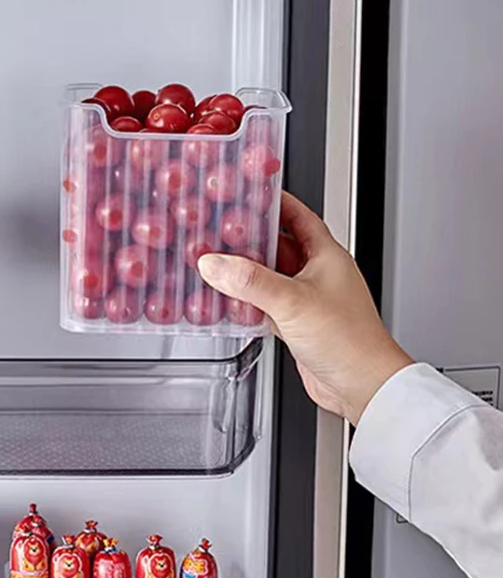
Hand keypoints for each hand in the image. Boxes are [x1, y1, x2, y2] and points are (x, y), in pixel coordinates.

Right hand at [197, 191, 411, 424]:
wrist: (363, 385)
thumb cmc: (350, 341)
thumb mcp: (293, 302)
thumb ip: (251, 281)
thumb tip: (215, 263)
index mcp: (326, 256)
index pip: (299, 215)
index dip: (275, 202)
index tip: (250, 192)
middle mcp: (317, 274)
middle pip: (278, 245)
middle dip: (249, 239)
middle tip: (220, 231)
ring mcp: (307, 300)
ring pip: (269, 276)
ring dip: (245, 272)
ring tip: (217, 264)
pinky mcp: (297, 324)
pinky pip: (266, 304)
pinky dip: (247, 301)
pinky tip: (229, 302)